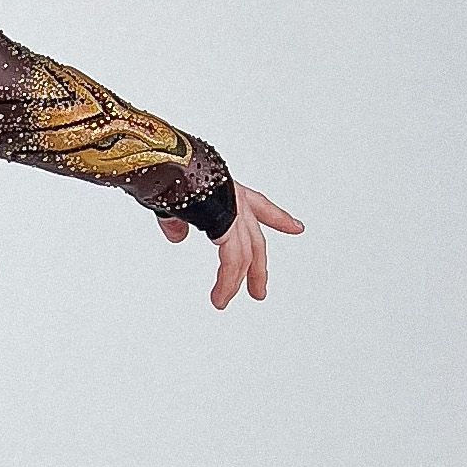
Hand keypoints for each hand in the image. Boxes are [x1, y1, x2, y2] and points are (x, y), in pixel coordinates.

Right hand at [159, 183, 301, 308]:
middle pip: (255, 241)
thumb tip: (177, 237)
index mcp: (228, 190)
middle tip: (260, 291)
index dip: (278, 218)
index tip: (296, 228)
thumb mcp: (174, 201)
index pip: (260, 205)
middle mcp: (237, 201)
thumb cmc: (169, 172)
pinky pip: (232, 262)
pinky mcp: (228, 228)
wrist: (170, 163)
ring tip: (223, 302)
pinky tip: (220, 297)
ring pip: (245, 256)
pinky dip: (227, 282)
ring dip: (237, 283)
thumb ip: (178, 220)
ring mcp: (236, 214)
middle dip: (258, 268)